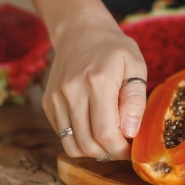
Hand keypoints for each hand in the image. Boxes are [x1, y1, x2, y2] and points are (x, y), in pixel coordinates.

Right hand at [44, 12, 146, 160]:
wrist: (79, 31)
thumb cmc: (113, 49)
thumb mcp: (135, 65)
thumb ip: (135, 99)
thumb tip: (130, 131)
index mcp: (97, 82)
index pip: (105, 133)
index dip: (120, 150)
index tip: (131, 149)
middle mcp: (72, 92)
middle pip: (88, 144)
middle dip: (109, 153)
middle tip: (123, 146)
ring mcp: (56, 99)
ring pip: (72, 145)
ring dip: (94, 151)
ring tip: (109, 139)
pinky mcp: (48, 103)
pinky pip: (63, 135)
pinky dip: (80, 140)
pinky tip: (93, 127)